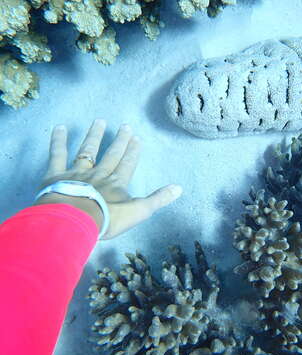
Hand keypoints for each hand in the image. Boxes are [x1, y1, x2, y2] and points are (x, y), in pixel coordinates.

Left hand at [34, 120, 181, 239]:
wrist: (75, 220)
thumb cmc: (107, 219)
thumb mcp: (138, 212)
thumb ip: (158, 199)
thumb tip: (178, 188)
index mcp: (117, 183)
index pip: (128, 164)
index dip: (133, 151)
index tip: (137, 138)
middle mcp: (99, 174)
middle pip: (111, 154)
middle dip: (120, 141)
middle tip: (125, 126)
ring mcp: (78, 172)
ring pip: (87, 151)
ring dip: (94, 136)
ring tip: (99, 121)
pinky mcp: (57, 175)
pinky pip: (58, 155)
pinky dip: (58, 141)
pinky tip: (60, 128)